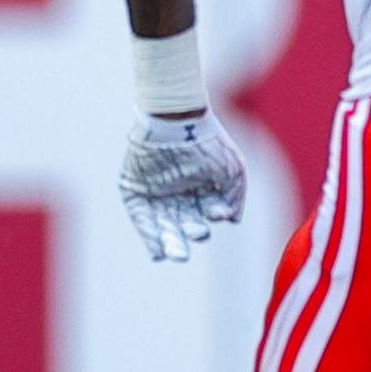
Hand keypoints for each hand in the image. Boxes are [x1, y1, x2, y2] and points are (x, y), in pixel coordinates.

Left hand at [119, 110, 247, 262]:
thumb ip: (236, 195)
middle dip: (189, 238)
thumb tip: (232, 220)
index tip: (213, 213)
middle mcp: (178, 196)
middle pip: (184, 227)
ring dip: (171, 243)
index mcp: (201, 191)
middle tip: (192, 243)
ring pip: (163, 227)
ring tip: (177, 254)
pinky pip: (142, 219)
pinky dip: (149, 235)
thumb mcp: (232, 167)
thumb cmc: (206, 140)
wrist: (173, 117)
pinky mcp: (135, 192)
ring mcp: (156, 195)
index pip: (205, 217)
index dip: (210, 219)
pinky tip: (158, 251)